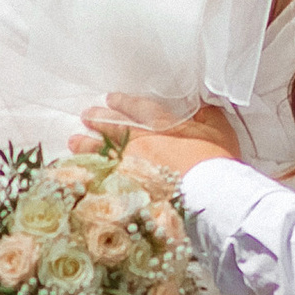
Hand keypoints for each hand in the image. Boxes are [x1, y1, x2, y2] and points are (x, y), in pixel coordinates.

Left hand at [74, 94, 242, 182]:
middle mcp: (143, 141)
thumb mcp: (220, 131)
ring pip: (103, 150)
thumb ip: (208, 115)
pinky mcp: (127, 187)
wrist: (211, 194)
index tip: (111, 99)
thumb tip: (202, 105)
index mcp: (164, 124)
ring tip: (74, 140)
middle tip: (86, 115)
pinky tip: (80, 171)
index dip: (124, 102)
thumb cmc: (217, 162)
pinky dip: (90, 172)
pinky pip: (102, 176)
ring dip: (87, 144)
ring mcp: (132, 164)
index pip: (139, 108)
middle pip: (115, 126)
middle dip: (99, 119)